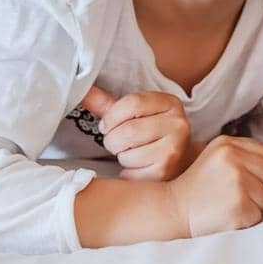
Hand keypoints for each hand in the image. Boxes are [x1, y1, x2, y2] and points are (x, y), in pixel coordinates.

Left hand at [80, 86, 195, 180]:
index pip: (133, 103)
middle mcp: (177, 125)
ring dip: (120, 156)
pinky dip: (127, 172)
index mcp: (170, 103)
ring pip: (127, 154)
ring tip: (130, 154)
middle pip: (128, 131)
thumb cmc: (151, 133)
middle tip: (116, 142)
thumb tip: (81, 90)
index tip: (107, 125)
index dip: (112, 116)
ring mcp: (174, 150)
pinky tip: (137, 167)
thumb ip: (108, 103)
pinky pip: (131, 173)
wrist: (181, 160)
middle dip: (112, 139)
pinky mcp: (166, 173)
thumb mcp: (135, 113)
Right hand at [167, 135, 262, 237]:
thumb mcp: (215, 157)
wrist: (173, 208)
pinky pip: (258, 215)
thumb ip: (242, 154)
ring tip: (227, 204)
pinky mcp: (238, 204)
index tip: (250, 180)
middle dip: (261, 187)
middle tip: (237, 194)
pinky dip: (246, 220)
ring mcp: (236, 181)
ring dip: (252, 205)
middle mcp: (232, 158)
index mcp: (227, 144)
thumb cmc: (197, 187)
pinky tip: (226, 215)